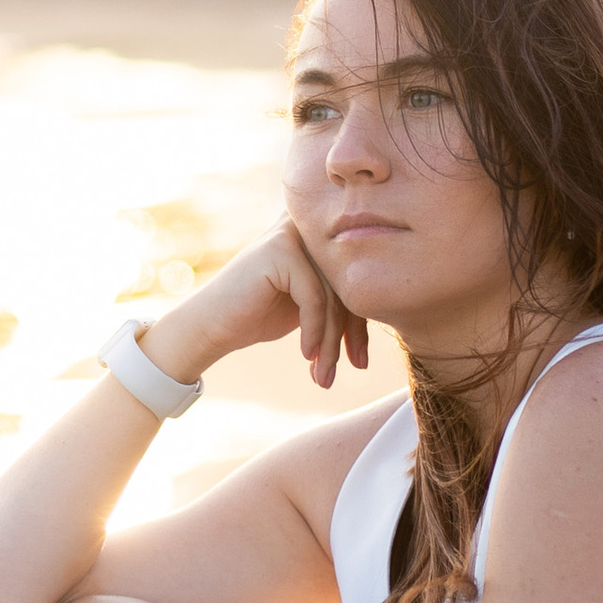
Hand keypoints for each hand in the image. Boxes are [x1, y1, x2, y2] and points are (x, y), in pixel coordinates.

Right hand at [140, 216, 368, 393]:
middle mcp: (309, 227)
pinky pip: (314, 298)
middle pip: (350, 285)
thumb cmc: (259, 315)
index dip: (362, 322)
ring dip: (331, 342)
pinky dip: (314, 331)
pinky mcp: (280, 250)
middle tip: (354, 368)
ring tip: (323, 374)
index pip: (358, 278)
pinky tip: (306, 355)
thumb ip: (341, 296)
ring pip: (334, 295)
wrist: (209, 325)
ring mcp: (292, 233)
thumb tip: (394, 309)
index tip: (361, 360)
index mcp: (319, 236)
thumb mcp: (310, 305)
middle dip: (352, 334)